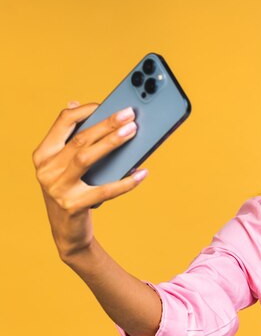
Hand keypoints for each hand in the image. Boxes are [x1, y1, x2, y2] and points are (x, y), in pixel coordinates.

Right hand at [33, 101, 147, 258]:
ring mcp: (58, 188)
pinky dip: (126, 182)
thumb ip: (71, 139)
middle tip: (129, 114)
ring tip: (133, 131)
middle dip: (107, 123)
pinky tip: (142, 173)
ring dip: (112, 142)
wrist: (68, 232)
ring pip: (86, 157)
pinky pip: (105, 190)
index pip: (62, 122)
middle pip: (80, 138)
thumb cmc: (73, 191)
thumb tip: (77, 104)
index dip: (86, 110)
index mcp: (43, 154)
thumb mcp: (67, 166)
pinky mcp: (74, 205)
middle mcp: (46, 169)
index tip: (108, 104)